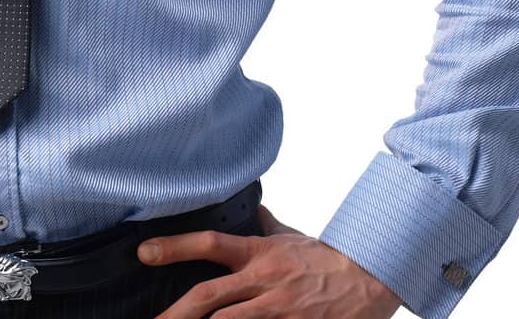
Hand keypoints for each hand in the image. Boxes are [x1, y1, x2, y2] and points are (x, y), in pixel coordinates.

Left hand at [137, 203, 402, 317]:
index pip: (210, 243)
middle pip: (209, 296)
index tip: (144, 253)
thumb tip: (253, 210)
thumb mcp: (294, 236)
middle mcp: (264, 280)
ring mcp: (278, 308)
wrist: (374, 279)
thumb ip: (268, 226)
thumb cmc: (330, 260)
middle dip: (175, 312)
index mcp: (259, 254)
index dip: (174, 247)